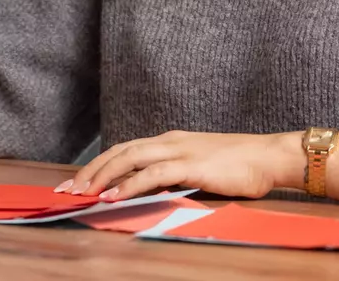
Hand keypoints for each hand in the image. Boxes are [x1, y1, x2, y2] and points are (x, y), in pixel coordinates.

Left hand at [57, 130, 303, 201]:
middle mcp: (168, 141)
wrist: (270, 156)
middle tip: (67, 190)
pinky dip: (130, 184)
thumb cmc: (240, 166)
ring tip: (83, 194)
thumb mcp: (199, 169)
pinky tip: (114, 197)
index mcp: (169, 141)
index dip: (98, 165)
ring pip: (129, 158)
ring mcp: (179, 150)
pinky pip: (152, 174)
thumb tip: (150, 193)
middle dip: (90, 171)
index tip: (77, 182)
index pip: (124, 150)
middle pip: (118, 152)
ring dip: (102, 177)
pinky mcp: (191, 164)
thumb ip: (175, 177)